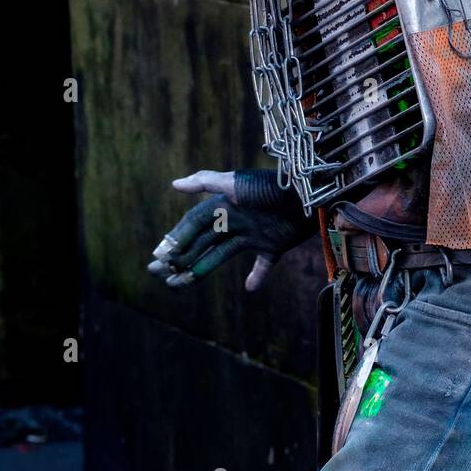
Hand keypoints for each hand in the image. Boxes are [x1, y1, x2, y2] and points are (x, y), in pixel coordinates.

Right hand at [146, 168, 316, 291]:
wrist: (311, 194)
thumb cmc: (273, 186)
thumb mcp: (238, 183)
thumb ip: (207, 182)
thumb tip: (174, 184)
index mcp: (226, 204)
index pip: (194, 224)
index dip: (177, 238)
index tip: (159, 256)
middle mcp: (237, 220)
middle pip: (202, 242)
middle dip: (180, 257)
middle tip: (158, 274)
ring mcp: (254, 234)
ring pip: (221, 255)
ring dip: (200, 269)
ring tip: (178, 285)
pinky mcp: (275, 245)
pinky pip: (263, 264)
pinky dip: (257, 276)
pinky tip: (249, 289)